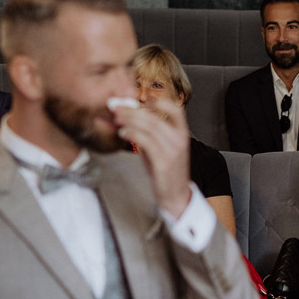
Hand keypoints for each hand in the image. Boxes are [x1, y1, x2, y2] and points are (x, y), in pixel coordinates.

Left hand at [113, 98, 192, 217]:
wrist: (175, 196)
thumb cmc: (165, 172)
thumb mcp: (159, 149)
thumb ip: (148, 134)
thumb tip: (126, 120)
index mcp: (182, 134)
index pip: (175, 109)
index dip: (157, 102)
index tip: (138, 102)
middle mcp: (180, 139)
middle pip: (154, 117)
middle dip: (132, 111)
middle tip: (115, 107)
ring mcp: (173, 151)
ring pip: (149, 127)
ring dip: (129, 120)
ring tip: (116, 119)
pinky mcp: (164, 162)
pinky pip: (146, 142)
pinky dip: (132, 134)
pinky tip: (123, 133)